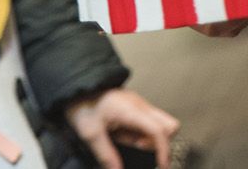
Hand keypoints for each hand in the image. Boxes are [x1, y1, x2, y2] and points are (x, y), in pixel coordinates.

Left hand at [65, 87, 179, 168]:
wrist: (77, 87)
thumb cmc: (83, 105)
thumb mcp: (90, 134)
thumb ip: (107, 155)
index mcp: (131, 110)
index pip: (158, 130)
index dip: (163, 150)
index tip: (161, 165)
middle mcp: (140, 105)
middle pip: (170, 125)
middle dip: (159, 142)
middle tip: (138, 147)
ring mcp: (140, 105)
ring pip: (160, 123)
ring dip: (148, 138)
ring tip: (125, 139)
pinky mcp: (136, 107)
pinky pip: (148, 122)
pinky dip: (141, 133)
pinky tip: (123, 133)